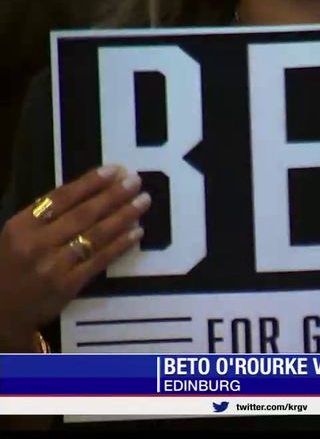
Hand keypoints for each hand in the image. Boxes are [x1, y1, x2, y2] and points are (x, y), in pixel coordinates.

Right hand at [0, 165, 149, 350]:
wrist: (0, 311)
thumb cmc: (11, 266)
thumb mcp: (17, 235)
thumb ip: (46, 216)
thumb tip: (90, 190)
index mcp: (21, 225)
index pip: (61, 197)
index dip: (89, 182)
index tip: (114, 170)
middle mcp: (37, 243)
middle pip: (83, 214)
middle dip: (113, 196)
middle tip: (136, 181)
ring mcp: (54, 265)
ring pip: (95, 235)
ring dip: (123, 216)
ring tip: (143, 202)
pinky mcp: (69, 285)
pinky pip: (100, 260)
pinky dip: (121, 244)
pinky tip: (137, 232)